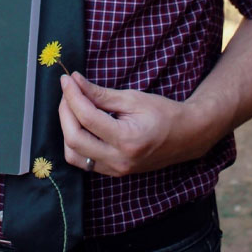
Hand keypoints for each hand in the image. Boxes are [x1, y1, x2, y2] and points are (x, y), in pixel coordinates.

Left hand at [59, 73, 211, 177]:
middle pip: (74, 139)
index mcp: (126, 140)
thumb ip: (101, 94)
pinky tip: (81, 123)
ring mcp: (115, 170)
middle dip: (65, 111)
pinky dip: (76, 141)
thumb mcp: (133, 98)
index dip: (72, 95)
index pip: (87, 117)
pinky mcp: (113, 172)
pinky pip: (84, 160)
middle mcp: (118, 160)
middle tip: (68, 90)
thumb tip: (74, 82)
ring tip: (74, 106)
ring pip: (74, 154)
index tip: (67, 79)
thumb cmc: (163, 113)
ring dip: (67, 128)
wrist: (186, 137)